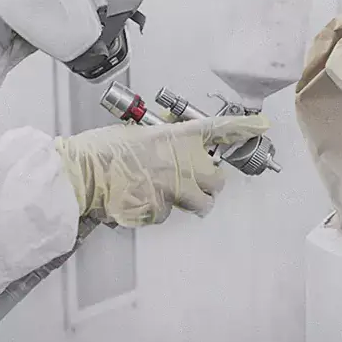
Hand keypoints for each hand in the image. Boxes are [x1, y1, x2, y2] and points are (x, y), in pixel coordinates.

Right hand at [55, 115, 269, 226]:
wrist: (81, 173)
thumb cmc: (101, 151)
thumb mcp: (136, 133)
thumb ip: (162, 141)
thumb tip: (172, 149)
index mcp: (175, 137)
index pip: (219, 129)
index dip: (243, 128)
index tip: (261, 125)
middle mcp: (181, 161)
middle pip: (217, 180)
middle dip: (207, 184)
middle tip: (190, 180)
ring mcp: (173, 188)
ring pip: (199, 203)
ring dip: (188, 201)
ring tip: (164, 192)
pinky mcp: (161, 210)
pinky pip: (168, 215)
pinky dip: (157, 211)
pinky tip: (139, 200)